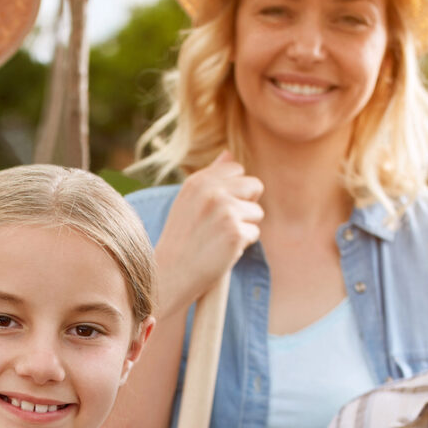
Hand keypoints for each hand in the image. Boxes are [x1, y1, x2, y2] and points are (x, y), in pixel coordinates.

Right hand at [154, 152, 263, 320]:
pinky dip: (242, 245)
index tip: (219, 208)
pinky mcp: (235, 233)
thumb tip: (229, 153)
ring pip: (257, 213)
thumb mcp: (189, 200)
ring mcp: (225, 211)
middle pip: (254, 186)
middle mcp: (212, 191)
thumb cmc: (182, 239)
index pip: (236, 169)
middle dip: (245, 206)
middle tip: (223, 225)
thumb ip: (211, 176)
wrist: (170, 274)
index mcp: (199, 181)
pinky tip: (221, 252)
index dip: (234, 190)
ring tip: (219, 240)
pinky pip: (254, 233)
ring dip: (244, 228)